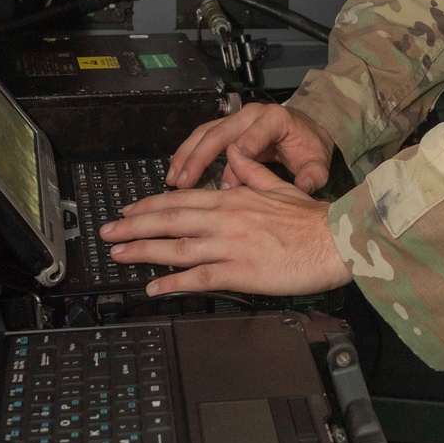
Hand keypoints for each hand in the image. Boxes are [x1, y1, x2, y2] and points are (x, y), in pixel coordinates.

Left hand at [101, 144, 349, 297]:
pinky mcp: (241, 271)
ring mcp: (231, 245)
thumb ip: (251, 171)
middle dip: (133, 226)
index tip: (128, 211)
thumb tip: (234, 155)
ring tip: (118, 255)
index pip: (182, 198)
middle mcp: (226, 219)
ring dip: (143, 251)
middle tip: (107, 232)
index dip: (150, 205)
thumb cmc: (312, 218)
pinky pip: (199, 277)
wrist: (336, 239)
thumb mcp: (278, 185)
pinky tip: (153, 287)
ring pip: (177, 247)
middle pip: (170, 220)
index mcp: (234, 197)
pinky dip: (173, 282)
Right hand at [166, 103, 334, 193]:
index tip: (226, 186)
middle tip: (183, 182)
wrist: (308, 131)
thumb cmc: (310, 147)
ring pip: (205, 133)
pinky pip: (204, 137)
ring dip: (187, 155)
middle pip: (219, 133)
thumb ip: (312, 175)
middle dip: (199, 158)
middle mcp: (251, 114)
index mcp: (274, 119)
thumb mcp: (318, 162)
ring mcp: (237, 118)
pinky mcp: (228, 126)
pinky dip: (189, 153)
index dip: (236, 161)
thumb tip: (301, 188)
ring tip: (173, 178)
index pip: (250, 138)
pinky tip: (178, 172)